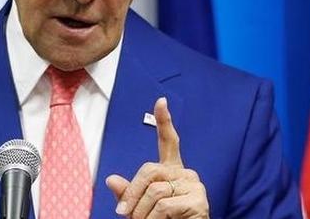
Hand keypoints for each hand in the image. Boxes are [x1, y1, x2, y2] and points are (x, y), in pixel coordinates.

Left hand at [105, 97, 208, 217]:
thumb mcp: (140, 208)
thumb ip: (128, 193)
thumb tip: (110, 179)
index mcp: (172, 171)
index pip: (169, 142)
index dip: (164, 121)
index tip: (161, 101)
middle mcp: (185, 173)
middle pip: (149, 170)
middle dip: (132, 194)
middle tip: (123, 214)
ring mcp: (194, 186)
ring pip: (155, 192)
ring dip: (141, 214)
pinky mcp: (199, 201)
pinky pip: (164, 206)